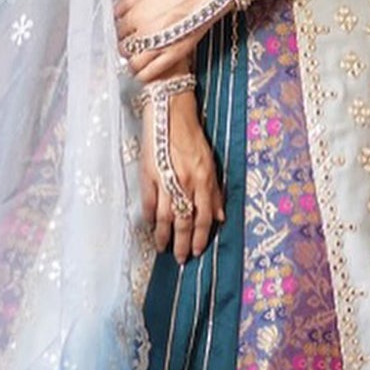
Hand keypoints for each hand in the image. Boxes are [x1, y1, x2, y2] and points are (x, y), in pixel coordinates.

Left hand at [116, 0, 225, 82]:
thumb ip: (130, 0)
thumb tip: (116, 11)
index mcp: (135, 12)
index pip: (116, 29)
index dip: (119, 32)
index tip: (122, 34)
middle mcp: (143, 30)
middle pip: (122, 47)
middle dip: (124, 47)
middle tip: (128, 47)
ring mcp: (158, 44)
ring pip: (133, 63)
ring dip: (131, 63)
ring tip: (133, 62)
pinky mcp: (173, 55)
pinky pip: (150, 72)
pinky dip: (142, 76)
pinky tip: (141, 74)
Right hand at [141, 89, 224, 262]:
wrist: (170, 110)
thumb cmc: (192, 135)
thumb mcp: (210, 161)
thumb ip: (214, 190)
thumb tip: (220, 216)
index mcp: (204, 179)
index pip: (205, 217)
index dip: (201, 237)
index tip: (197, 251)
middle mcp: (186, 182)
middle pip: (184, 221)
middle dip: (182, 243)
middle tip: (180, 259)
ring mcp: (166, 179)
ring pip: (165, 216)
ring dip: (164, 236)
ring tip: (162, 249)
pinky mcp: (148, 173)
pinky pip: (149, 202)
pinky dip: (149, 217)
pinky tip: (151, 226)